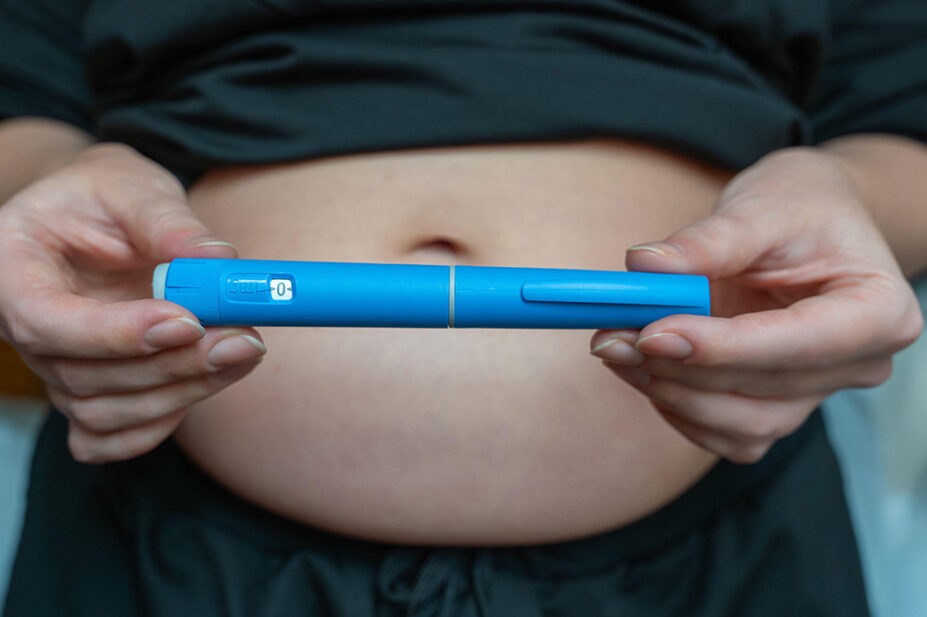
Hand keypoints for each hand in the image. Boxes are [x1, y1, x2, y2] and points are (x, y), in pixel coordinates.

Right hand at [0, 143, 265, 462]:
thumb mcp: (131, 186)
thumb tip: (220, 262)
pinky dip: (157, 426)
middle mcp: (22, 328)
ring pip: (104, 411)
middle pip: (84, 376)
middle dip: (172, 365)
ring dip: (182, 392)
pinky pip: (108, 438)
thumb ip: (168, 223)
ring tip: (245, 351)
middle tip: (242, 339)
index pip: (45, 321)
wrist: (98, 214)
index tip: (187, 322)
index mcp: (11, 269)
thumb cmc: (104, 194)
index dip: (116, 333)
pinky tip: (209, 385)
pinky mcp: (87, 391)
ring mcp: (53, 367)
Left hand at [590, 147, 922, 462]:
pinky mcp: (778, 406)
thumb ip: (707, 241)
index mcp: (879, 310)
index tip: (652, 332)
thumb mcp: (761, 205)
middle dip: (678, 369)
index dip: (719, 348)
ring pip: (740, 426)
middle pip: (761, 391)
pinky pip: (725, 432)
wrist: (811, 222)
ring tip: (617, 347)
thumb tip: (644, 267)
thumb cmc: (801, 206)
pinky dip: (678, 407)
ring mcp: (818, 393)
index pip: (796, 345)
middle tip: (611, 336)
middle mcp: (858, 364)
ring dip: (670, 394)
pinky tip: (643, 369)